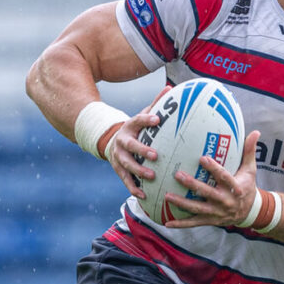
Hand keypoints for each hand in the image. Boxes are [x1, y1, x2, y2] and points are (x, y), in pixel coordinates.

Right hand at [106, 85, 171, 199]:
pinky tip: (144, 195)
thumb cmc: (136, 129)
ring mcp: (118, 156)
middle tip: (156, 156)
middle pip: (130, 146)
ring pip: (127, 164)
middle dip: (142, 150)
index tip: (157, 119)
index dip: (146, 119)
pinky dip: (133, 188)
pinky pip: (125, 180)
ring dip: (138, 171)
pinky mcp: (118, 170)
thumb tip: (171, 88)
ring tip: (151, 177)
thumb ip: (156, 104)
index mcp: (130, 126)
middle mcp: (122, 141)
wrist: (111, 142)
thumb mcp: (143, 115)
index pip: (137, 120)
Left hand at [162, 130, 261, 227]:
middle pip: (207, 192)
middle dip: (192, 184)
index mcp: (235, 188)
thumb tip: (255, 132)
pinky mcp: (210, 221)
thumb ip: (249, 151)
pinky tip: (167, 222)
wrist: (250, 212)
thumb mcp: (250, 170)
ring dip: (181, 203)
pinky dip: (181, 224)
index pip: (224, 177)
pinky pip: (194, 223)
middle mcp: (225, 201)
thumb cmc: (247, 186)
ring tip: (167, 195)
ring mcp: (217, 213)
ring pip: (197, 208)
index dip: (214, 168)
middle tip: (177, 174)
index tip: (202, 158)